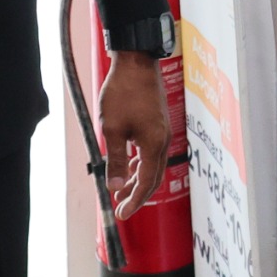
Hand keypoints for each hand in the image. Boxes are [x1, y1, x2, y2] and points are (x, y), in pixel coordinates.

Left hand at [97, 51, 169, 218]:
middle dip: (137, 194)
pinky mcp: (158, 123)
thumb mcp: (112, 129)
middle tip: (120, 207)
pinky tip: (129, 165)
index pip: (146, 183)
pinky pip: (152, 152)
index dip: (134, 201)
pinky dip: (141, 164)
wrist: (136, 62)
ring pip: (152, 165)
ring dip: (137, 179)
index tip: (121, 214)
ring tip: (120, 189)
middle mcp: (163, 140)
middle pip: (153, 177)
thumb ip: (114, 160)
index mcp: (154, 145)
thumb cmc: (123, 92)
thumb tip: (114, 187)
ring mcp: (163, 131)